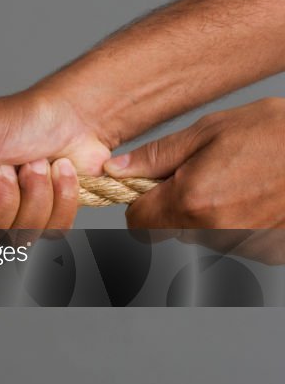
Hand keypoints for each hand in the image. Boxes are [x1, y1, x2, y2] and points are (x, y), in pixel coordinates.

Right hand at [0, 89, 110, 229]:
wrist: (76, 116)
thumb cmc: (21, 118)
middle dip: (2, 199)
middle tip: (10, 165)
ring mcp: (8, 221)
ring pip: (16, 239)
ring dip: (35, 194)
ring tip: (40, 163)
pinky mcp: (43, 225)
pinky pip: (50, 233)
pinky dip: (60, 198)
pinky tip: (60, 172)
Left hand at [106, 97, 284, 228]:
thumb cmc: (276, 133)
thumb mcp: (209, 132)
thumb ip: (157, 157)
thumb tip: (115, 170)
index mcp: (192, 201)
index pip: (137, 223)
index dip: (140, 202)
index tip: (154, 185)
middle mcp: (215, 232)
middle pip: (169, 231)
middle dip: (174, 207)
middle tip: (201, 174)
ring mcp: (245, 245)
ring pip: (201, 237)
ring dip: (207, 214)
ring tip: (237, 179)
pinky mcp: (268, 251)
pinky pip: (234, 240)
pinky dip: (236, 221)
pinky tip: (256, 195)